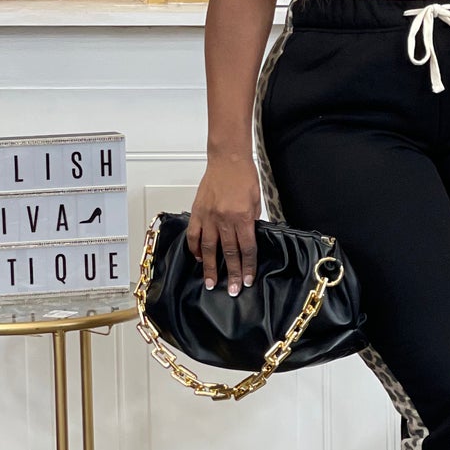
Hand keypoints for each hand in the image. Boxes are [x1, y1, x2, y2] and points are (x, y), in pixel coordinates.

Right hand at [187, 153, 261, 293]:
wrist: (227, 159)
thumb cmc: (244, 177)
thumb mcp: (256, 201)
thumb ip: (252, 222)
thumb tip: (249, 240)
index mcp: (242, 217)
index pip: (247, 249)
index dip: (247, 267)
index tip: (247, 281)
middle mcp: (225, 219)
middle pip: (229, 253)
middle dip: (231, 274)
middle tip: (231, 290)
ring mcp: (208, 216)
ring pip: (208, 248)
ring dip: (209, 267)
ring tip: (211, 283)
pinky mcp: (197, 212)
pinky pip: (194, 235)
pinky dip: (194, 248)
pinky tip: (197, 259)